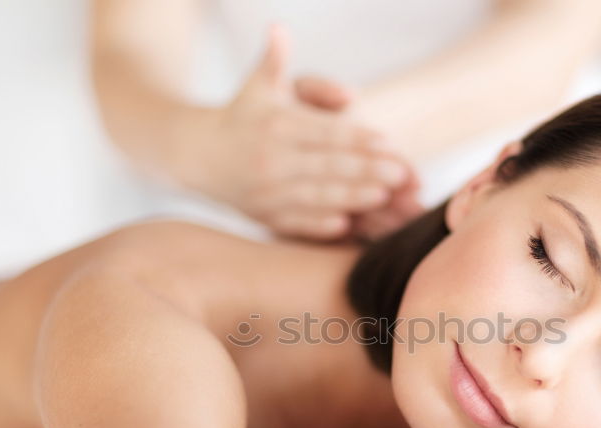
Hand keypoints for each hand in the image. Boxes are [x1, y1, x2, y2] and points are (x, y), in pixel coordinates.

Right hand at [173, 24, 417, 239]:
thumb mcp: (258, 84)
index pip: (326, 132)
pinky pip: (296, 223)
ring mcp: (266, 191)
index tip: (389, 143)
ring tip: (384, 196)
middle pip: (328, 166)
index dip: (359, 138)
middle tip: (402, 175)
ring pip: (316, 197)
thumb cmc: (242, 116)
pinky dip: (320, 225)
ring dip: (352, 198)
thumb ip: (276, 59)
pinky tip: (346, 225)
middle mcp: (270, 159)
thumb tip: (278, 28)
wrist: (198, 155)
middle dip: (367, 171)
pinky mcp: (263, 215)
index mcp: (276, 125)